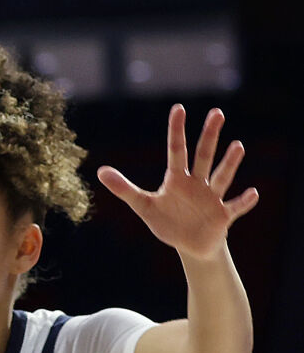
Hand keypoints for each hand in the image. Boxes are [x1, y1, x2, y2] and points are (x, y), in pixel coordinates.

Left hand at [97, 105, 258, 261]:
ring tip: (237, 146)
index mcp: (177, 180)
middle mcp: (197, 183)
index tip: (178, 108)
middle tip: (216, 113)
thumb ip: (124, 189)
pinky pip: (235, 207)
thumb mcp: (143, 206)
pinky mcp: (223, 216)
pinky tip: (253, 193)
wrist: (190, 245)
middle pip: (203, 156)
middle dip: (209, 136)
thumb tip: (100, 171)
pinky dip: (244, 201)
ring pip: (221, 177)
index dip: (176, 131)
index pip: (176, 150)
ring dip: (229, 163)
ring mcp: (212, 198)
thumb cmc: (168, 222)